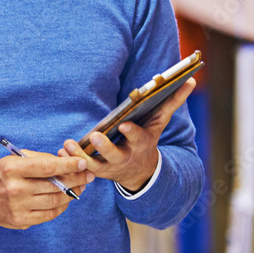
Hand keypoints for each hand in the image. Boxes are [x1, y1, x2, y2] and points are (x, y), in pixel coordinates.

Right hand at [0, 151, 93, 233]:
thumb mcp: (12, 160)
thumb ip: (37, 159)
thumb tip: (65, 162)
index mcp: (12, 169)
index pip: (46, 167)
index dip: (68, 165)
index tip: (82, 163)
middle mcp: (15, 189)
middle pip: (55, 186)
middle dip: (76, 180)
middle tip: (88, 175)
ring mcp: (19, 207)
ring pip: (55, 201)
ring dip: (71, 194)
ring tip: (79, 187)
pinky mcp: (22, 221)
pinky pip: (49, 215)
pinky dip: (61, 207)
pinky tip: (64, 199)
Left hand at [60, 77, 195, 191]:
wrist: (140, 172)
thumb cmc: (147, 138)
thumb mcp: (160, 123)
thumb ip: (173, 102)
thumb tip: (192, 81)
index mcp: (141, 143)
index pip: (138, 137)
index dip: (132, 132)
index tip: (125, 125)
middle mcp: (125, 156)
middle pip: (114, 153)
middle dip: (104, 146)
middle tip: (95, 136)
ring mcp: (110, 166)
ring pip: (94, 164)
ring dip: (80, 155)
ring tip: (68, 143)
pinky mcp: (96, 171)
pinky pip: (81, 168)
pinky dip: (71, 159)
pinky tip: (62, 148)